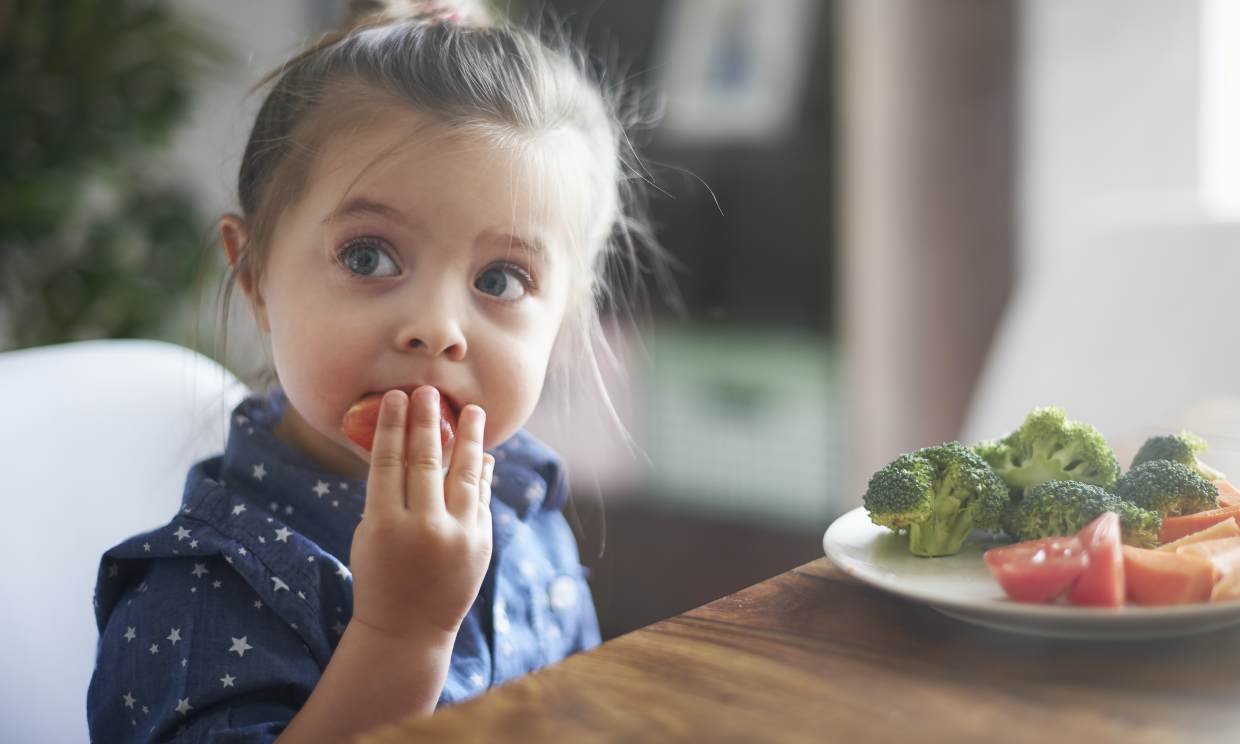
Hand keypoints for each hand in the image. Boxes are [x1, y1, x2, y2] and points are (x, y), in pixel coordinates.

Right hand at [348, 387, 493, 639]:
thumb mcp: (370, 534)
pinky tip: (482, 453)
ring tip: (473, 411)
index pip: (389, 462)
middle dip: (428, 422)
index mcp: (384, 525)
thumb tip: (410, 447)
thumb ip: (388, 494)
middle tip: (429, 391)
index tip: (397, 397)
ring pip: (465, 475)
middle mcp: (423, 528)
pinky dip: (482, 474)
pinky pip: (481, 498)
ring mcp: (456, 536)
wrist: (408, 628)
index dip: (393, 426)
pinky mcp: (480, 544)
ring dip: (469, 439)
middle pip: (426, 461)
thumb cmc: (379, 575)